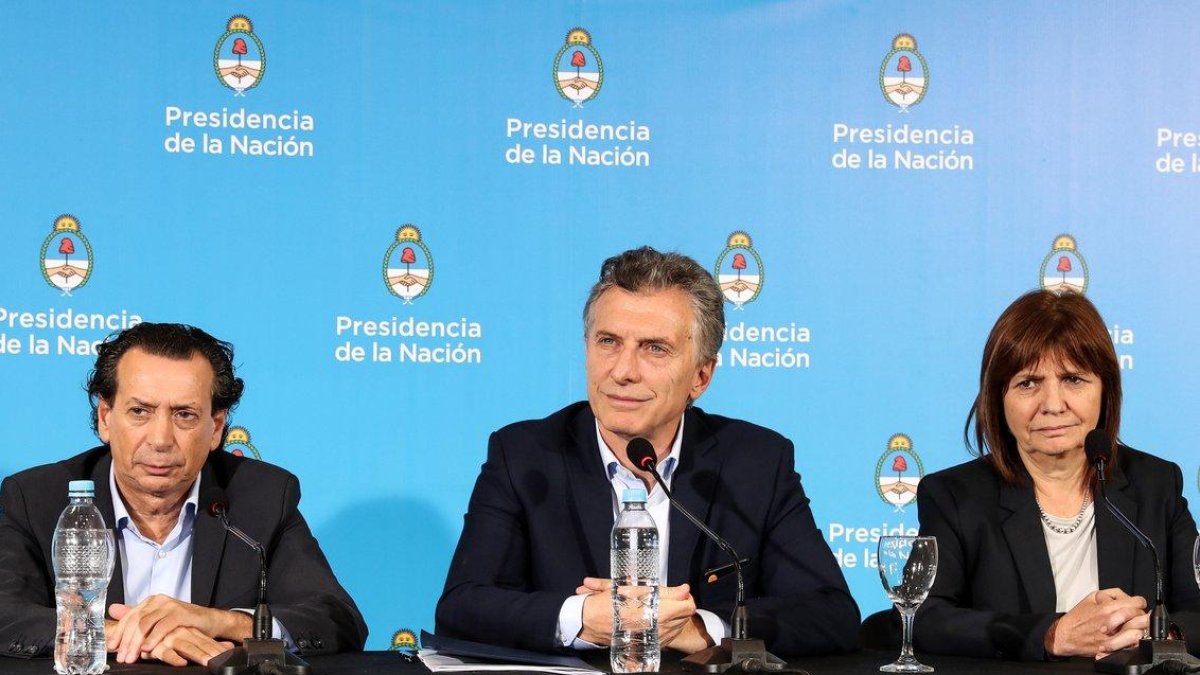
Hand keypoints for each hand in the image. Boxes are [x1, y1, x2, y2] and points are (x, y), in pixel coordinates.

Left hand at [107, 595, 251, 663]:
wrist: (210, 621)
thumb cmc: (184, 623)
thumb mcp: (158, 621)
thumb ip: (137, 617)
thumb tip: (112, 610)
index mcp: (150, 602)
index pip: (128, 617)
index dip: (118, 633)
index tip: (111, 648)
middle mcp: (158, 601)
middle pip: (134, 621)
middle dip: (125, 642)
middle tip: (122, 657)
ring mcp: (169, 605)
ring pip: (145, 624)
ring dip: (135, 643)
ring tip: (131, 657)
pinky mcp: (180, 613)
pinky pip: (162, 626)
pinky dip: (152, 638)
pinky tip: (147, 649)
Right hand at [574, 578, 709, 652]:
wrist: (593, 622)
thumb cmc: (611, 603)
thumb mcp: (636, 590)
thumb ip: (665, 591)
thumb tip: (684, 589)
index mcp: (659, 612)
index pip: (689, 606)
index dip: (685, 596)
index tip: (678, 593)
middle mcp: (661, 628)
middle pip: (686, 616)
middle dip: (679, 605)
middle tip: (667, 598)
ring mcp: (657, 639)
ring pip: (678, 626)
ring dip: (673, 616)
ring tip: (659, 607)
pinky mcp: (651, 645)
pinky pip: (668, 635)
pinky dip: (666, 627)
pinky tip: (654, 619)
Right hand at [1044, 588, 1147, 657]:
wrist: (1066, 636)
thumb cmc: (1078, 618)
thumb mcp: (1090, 597)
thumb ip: (1111, 594)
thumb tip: (1127, 597)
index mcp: (1107, 608)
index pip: (1137, 602)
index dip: (1138, 602)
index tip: (1137, 604)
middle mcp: (1112, 622)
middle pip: (1141, 617)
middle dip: (1141, 615)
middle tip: (1136, 616)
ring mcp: (1114, 637)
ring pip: (1140, 632)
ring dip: (1140, 628)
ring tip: (1133, 626)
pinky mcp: (1114, 649)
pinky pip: (1133, 645)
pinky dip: (1134, 640)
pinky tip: (1128, 636)